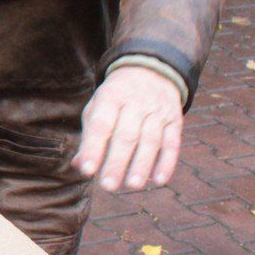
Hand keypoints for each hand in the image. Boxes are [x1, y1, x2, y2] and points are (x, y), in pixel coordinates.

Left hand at [73, 66, 184, 192]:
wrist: (151, 68)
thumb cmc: (116, 97)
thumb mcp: (98, 107)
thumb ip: (89, 135)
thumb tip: (79, 165)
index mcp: (111, 96)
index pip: (101, 124)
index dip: (93, 148)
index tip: (87, 171)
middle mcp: (135, 103)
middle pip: (126, 135)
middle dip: (117, 162)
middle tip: (108, 186)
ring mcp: (157, 111)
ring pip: (151, 140)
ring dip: (142, 165)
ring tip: (132, 186)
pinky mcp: (174, 120)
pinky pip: (173, 142)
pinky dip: (167, 162)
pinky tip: (159, 180)